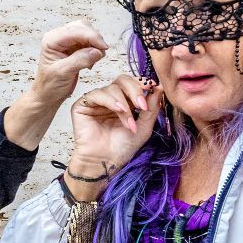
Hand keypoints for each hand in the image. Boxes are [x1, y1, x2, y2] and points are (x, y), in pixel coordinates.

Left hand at [3, 19, 108, 150]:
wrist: (48, 96)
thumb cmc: (49, 86)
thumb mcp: (63, 73)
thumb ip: (80, 60)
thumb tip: (96, 51)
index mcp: (52, 40)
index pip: (75, 31)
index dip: (92, 37)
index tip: (103, 47)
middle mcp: (58, 38)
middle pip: (82, 27)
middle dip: (94, 39)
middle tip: (101, 52)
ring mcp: (67, 42)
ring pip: (87, 33)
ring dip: (95, 44)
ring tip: (95, 59)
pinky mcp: (74, 48)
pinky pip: (89, 42)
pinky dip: (94, 49)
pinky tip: (91, 61)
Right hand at [67, 74, 162, 200]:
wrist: (105, 162)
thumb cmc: (122, 148)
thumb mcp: (144, 127)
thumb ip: (152, 108)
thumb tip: (160, 87)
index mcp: (125, 102)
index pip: (133, 83)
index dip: (143, 84)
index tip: (153, 89)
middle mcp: (111, 99)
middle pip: (123, 80)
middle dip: (135, 90)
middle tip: (142, 105)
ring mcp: (97, 101)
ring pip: (112, 88)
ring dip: (124, 103)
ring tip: (129, 122)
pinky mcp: (83, 105)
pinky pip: (97, 93)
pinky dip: (110, 100)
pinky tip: (118, 110)